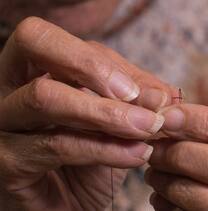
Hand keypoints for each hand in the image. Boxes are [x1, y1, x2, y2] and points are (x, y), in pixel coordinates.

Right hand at [0, 17, 178, 210]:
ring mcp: (2, 123)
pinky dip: (105, 148)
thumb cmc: (90, 157)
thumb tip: (164, 94)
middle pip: (34, 40)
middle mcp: (9, 87)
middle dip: (93, 64)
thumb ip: (136, 102)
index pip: (68, 41)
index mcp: (34, 69)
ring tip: (148, 127)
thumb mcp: (116, 123)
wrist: (68, 205)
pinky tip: (137, 154)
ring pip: (46, 97)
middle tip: (135, 94)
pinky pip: (57, 145)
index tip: (152, 91)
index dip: (110, 61)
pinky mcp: (6, 162)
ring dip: (108, 112)